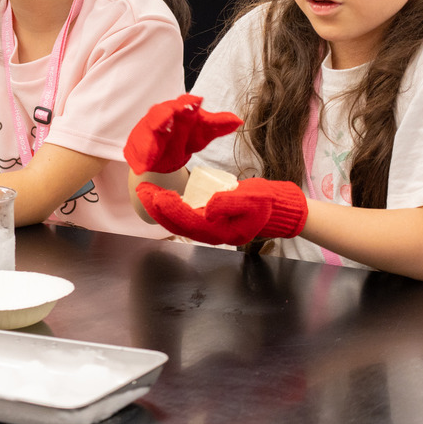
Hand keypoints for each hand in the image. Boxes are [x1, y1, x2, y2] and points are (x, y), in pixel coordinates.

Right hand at [124, 94, 241, 173]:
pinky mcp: (137, 145)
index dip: (191, 104)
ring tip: (159, 136)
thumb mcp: (202, 133)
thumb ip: (218, 126)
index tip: (198, 101)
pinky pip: (138, 151)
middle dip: (169, 113)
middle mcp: (163, 116)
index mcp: (181, 111)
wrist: (162, 154)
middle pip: (165, 111)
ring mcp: (149, 130)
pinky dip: (141, 158)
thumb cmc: (183, 137)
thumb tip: (239, 121)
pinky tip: (142, 167)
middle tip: (174, 114)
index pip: (187, 105)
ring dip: (154, 131)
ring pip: (150, 128)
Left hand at [135, 177, 307, 245]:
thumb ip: (230, 203)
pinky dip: (173, 206)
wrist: (280, 209)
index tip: (157, 194)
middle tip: (142, 190)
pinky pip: (187, 215)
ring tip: (147, 192)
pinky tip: (164, 195)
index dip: (170, 209)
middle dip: (158, 208)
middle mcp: (212, 232)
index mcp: (220, 231)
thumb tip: (208, 208)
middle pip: (178, 224)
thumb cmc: (268, 204)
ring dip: (162, 208)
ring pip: (180, 220)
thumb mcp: (253, 200)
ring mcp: (210, 227)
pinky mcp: (211, 219)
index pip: (188, 221)